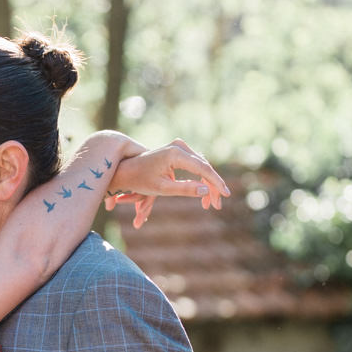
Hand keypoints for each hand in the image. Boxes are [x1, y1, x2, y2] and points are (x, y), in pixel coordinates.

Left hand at [104, 139, 230, 227]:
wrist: (126, 169)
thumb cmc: (140, 180)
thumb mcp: (162, 188)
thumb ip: (184, 189)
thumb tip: (206, 191)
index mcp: (176, 154)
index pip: (203, 169)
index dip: (215, 183)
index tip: (224, 195)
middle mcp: (179, 146)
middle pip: (204, 167)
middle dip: (212, 187)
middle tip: (217, 205)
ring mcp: (179, 147)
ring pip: (201, 166)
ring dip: (208, 184)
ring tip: (211, 203)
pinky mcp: (178, 151)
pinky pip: (195, 165)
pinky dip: (200, 178)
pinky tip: (204, 192)